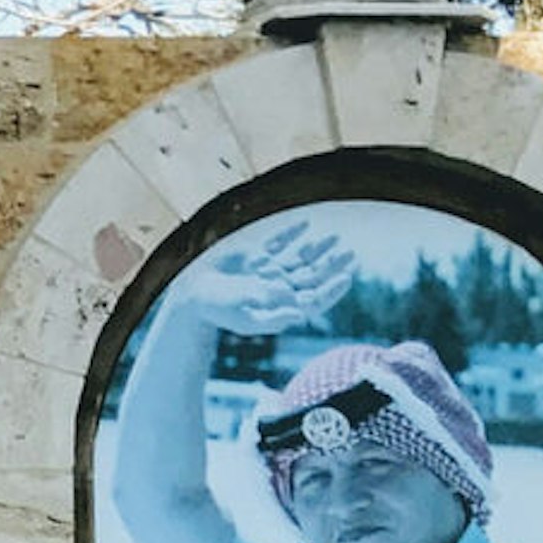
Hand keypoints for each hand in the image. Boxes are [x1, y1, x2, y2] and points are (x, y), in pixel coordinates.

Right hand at [182, 221, 354, 334]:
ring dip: (318, 250)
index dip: (332, 289)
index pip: (313, 299)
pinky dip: (291, 234)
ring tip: (336, 239)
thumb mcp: (244, 317)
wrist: (191, 295)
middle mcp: (277, 289)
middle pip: (312, 277)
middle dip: (332, 265)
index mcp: (279, 306)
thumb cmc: (217, 310)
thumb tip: (300, 313)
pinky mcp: (254, 258)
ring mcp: (267, 272)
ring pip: (299, 259)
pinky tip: (306, 225)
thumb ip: (272, 316)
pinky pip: (277, 243)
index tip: (347, 277)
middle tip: (351, 254)